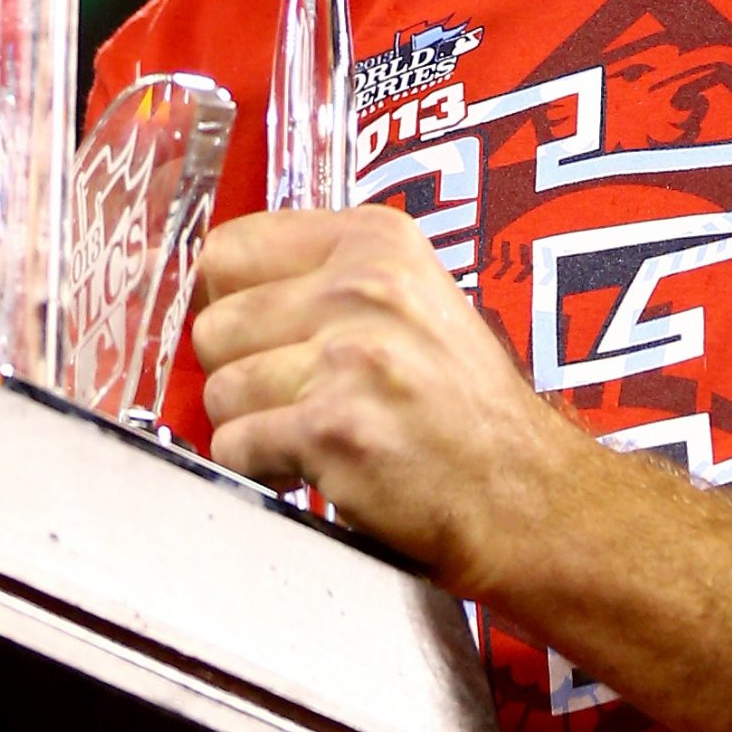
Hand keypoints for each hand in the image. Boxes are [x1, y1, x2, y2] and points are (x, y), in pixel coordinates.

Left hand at [195, 206, 588, 591]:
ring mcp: (348, 356)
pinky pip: (234, 447)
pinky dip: (262, 469)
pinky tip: (316, 465)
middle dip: (242, 373)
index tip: (254, 334)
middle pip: (215, 326)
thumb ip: (324, 278)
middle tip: (296, 397)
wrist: (520, 489)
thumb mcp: (411, 298)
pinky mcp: (332, 428)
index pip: (231, 248)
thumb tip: (211, 288)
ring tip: (313, 432)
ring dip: (253, 426)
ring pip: (219, 391)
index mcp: (377, 241)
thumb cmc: (459, 403)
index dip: (229, 300)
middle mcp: (363, 287)